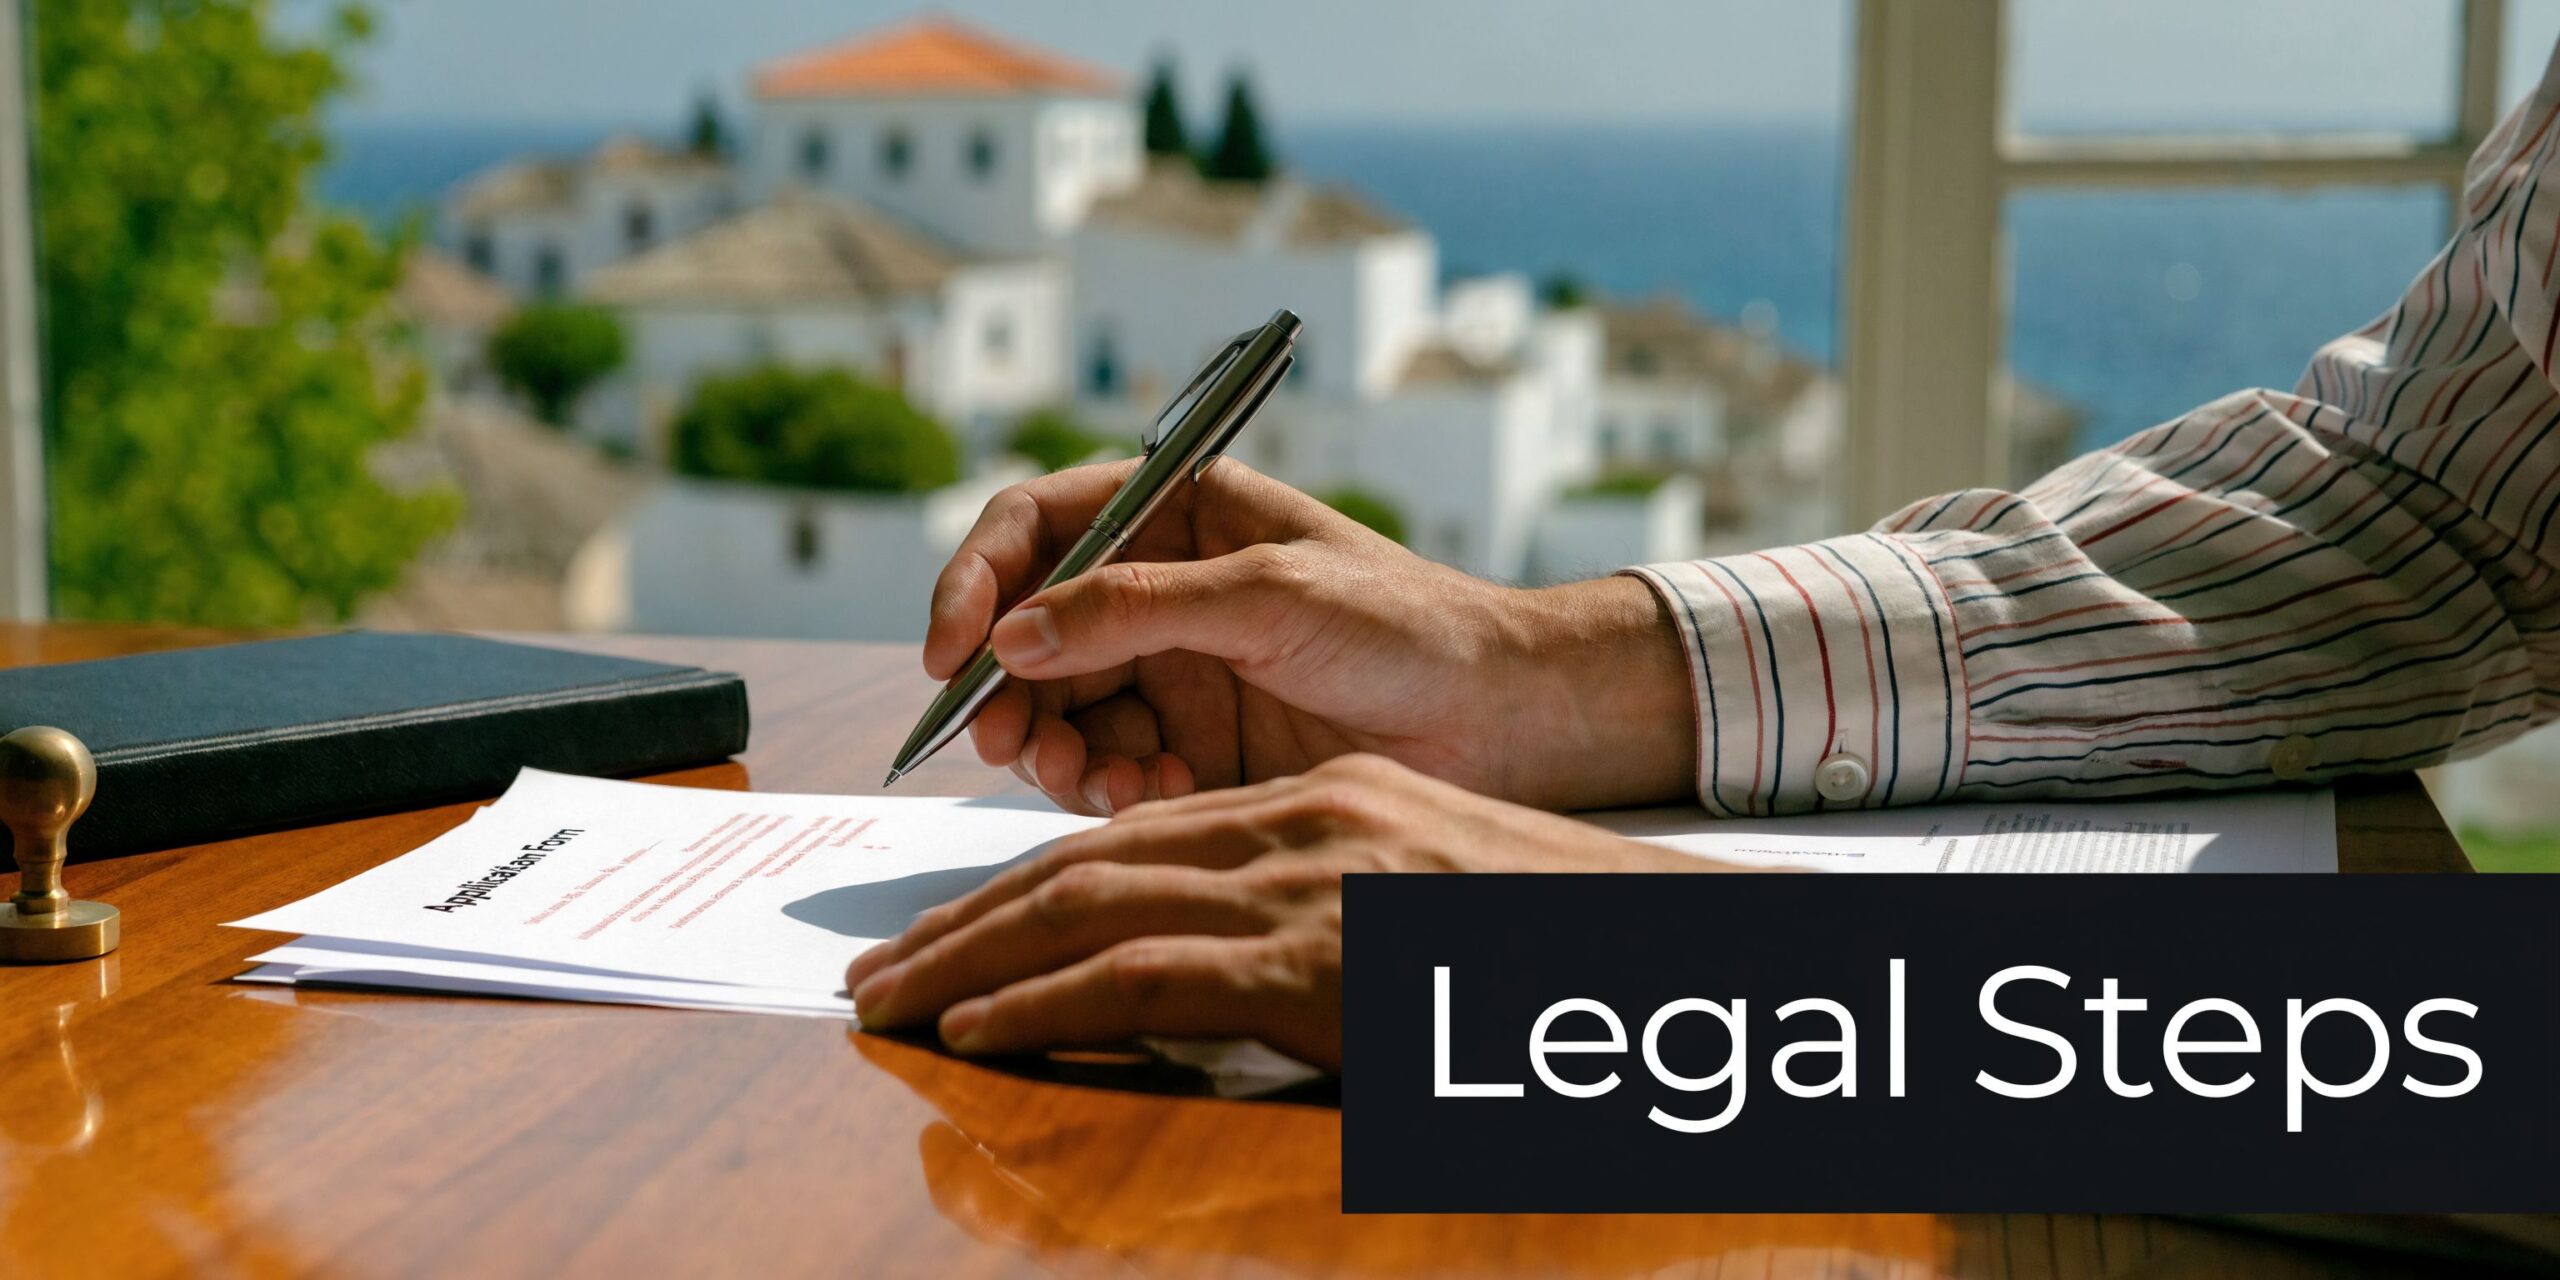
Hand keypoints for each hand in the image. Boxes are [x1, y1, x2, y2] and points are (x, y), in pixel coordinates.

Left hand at [846, 754, 1734, 1068]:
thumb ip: (1323, 934)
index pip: (1144, 839)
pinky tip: (974, 1036)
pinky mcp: (1320, 959)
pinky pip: (1138, 976)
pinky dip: (1040, 1004)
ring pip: (1089, 908)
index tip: (955, 937)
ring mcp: (1313, 884)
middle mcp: (1309, 823)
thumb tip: (1224, 989)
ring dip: (969, 961)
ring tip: (887, 1007)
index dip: (1031, 888)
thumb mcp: (1429, 919)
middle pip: (1093, 861)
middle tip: (879, 975)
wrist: (1694, 960)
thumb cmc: (1571, 961)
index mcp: (1333, 807)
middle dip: (967, 919)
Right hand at [925, 458, 1694, 815]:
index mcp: (1177, 513)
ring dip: (1055, 749)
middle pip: (1027, 630)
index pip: (1038, 525)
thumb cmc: (1407, 625)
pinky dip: (1109, 789)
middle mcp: (1158, 588)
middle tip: (1007, 740)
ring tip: (1099, 778)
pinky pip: (1104, 771)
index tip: (954, 649)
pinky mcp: (1188, 749)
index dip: (978, 579)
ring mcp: (1169, 672)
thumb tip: (1016, 632)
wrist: (1497, 720)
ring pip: (1055, 710)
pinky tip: (1158, 791)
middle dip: (1006, 688)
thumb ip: (1137, 607)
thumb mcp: (1268, 595)